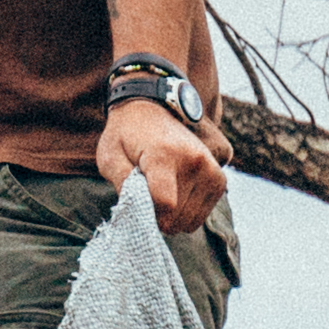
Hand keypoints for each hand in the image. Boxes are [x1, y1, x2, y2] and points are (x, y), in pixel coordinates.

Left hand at [100, 94, 226, 236]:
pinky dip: (187, 213)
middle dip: (158, 216)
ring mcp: (210, 170)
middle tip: (145, 196)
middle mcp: (194, 161)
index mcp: (164, 155)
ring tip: (159, 193)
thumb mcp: (109, 157)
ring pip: (191, 219)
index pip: (165, 204)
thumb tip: (139, 214)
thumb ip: (123, 186)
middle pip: (178, 215)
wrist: (152, 109)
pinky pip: (204, 214)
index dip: (148, 216)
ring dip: (173, 217)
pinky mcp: (219, 178)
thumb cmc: (126, 136)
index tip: (137, 206)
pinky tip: (174, 197)